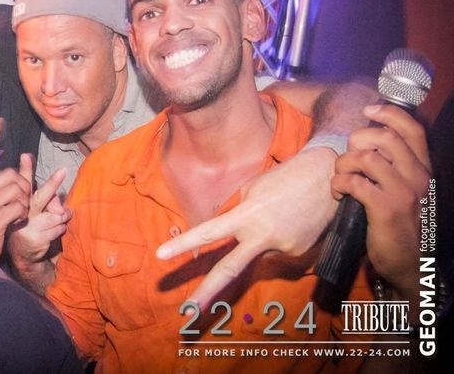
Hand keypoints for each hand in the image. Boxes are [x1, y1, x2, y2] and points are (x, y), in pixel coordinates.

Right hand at [8, 167, 69, 267]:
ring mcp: (28, 225)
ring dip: (62, 216)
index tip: (26, 156)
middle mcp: (21, 212)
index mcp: (18, 202)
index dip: (24, 169)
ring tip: (60, 218)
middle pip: (41, 196)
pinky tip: (55, 232)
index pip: (21, 182)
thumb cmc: (27, 227)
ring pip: (56, 214)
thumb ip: (46, 201)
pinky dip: (61, 228)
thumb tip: (62, 206)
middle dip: (53, 183)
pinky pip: (58, 228)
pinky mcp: (35, 238)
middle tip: (63, 171)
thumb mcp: (32, 212)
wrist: (19, 254)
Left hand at [156, 146, 337, 307]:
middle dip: (206, 292)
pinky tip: (295, 221)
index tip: (160, 255)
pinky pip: (280, 251)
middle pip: (229, 269)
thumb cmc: (287, 177)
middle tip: (186, 312)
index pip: (207, 233)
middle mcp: (262, 236)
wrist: (331, 177)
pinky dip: (281, 238)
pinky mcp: (300, 255)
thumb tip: (231, 231)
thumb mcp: (252, 189)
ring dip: (264, 238)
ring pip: (260, 253)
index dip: (182, 245)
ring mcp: (283, 249)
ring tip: (284, 211)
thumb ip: (237, 214)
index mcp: (246, 215)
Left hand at [333, 104, 430, 298]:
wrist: (409, 261)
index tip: (367, 110)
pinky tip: (339, 193)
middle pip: (384, 137)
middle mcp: (418, 176)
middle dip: (357, 140)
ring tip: (341, 177)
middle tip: (349, 158)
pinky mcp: (385, 209)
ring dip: (344, 163)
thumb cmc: (400, 222)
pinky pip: (354, 182)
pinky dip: (339, 183)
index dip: (388, 113)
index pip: (413, 129)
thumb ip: (393, 165)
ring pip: (365, 157)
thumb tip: (366, 141)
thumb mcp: (404, 188)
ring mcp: (403, 192)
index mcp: (423, 168)